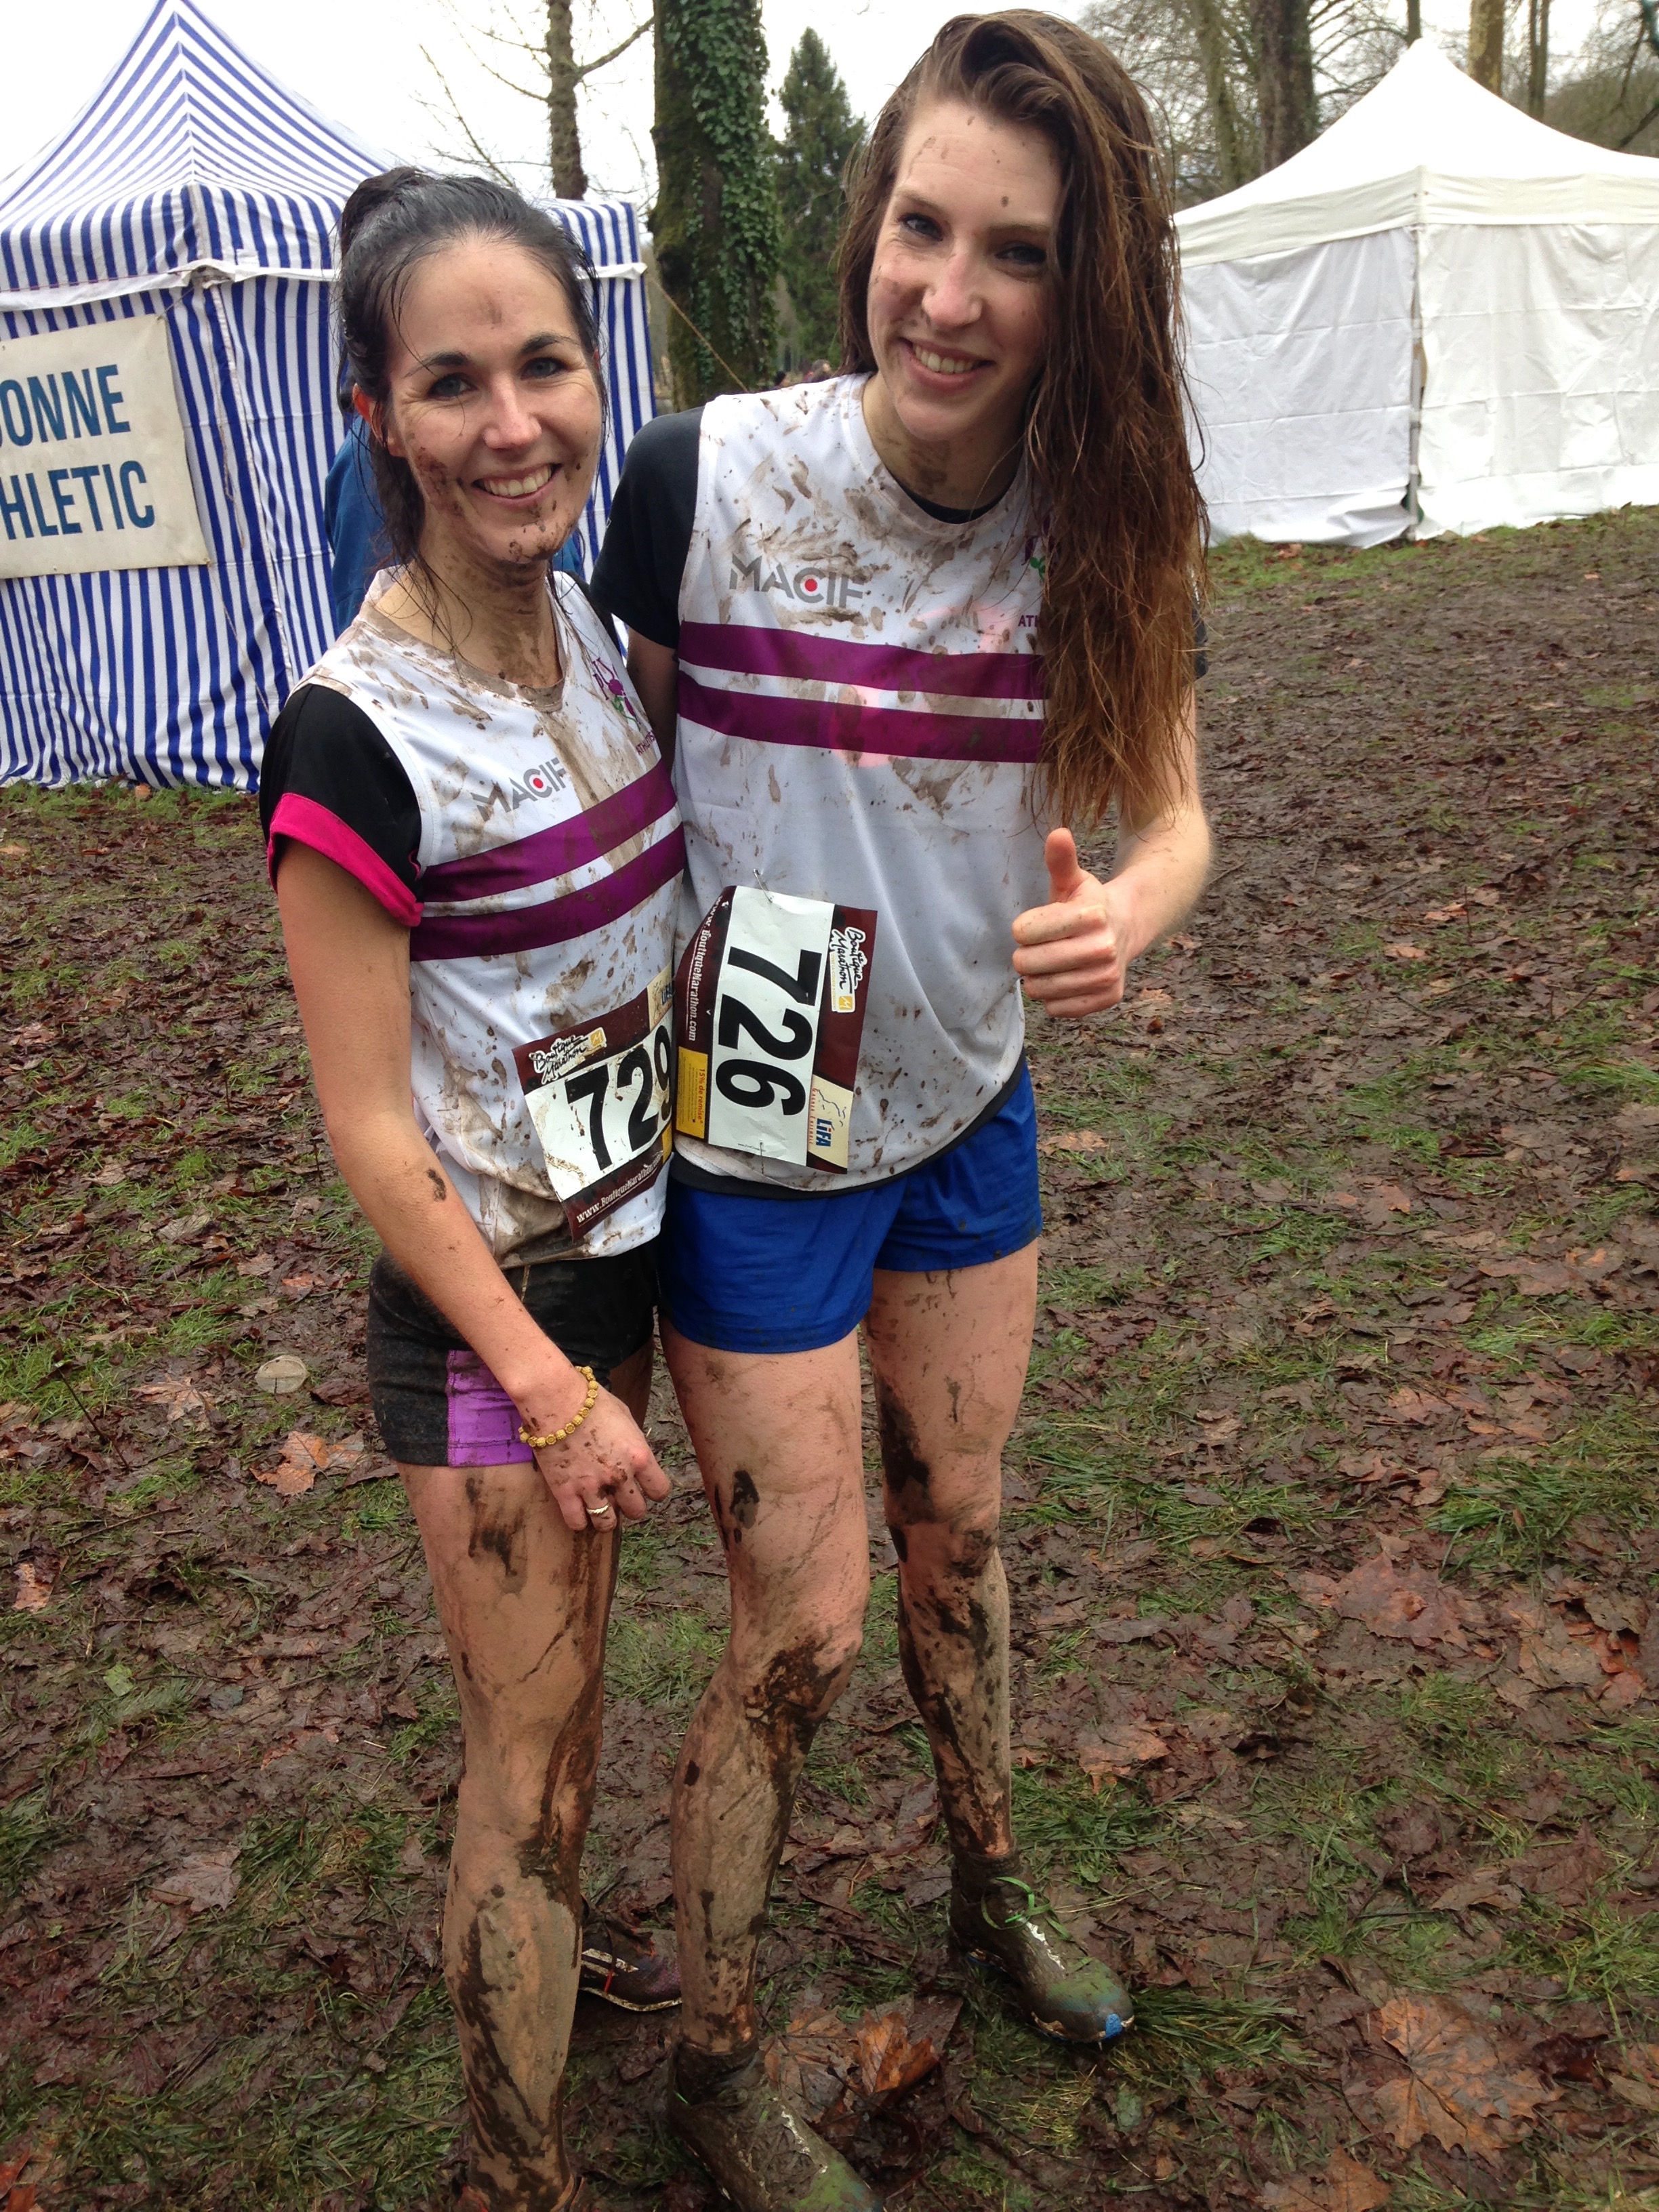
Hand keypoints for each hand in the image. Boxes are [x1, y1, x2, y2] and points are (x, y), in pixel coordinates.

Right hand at [521, 1374, 670, 1533]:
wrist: (555, 1399)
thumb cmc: (591, 1401)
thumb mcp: (626, 1417)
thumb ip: (634, 1442)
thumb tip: (635, 1457)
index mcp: (639, 1456)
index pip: (660, 1490)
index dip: (652, 1491)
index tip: (644, 1489)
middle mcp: (620, 1476)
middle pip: (637, 1511)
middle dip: (629, 1506)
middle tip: (618, 1496)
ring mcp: (591, 1486)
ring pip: (607, 1523)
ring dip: (605, 1517)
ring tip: (598, 1507)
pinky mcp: (565, 1492)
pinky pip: (576, 1523)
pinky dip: (579, 1520)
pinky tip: (578, 1509)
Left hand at [1011, 830, 1131, 1017]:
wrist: (1124, 929)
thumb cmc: (1086, 905)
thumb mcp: (1072, 880)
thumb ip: (1060, 860)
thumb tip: (1058, 833)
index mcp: (1092, 914)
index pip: (1024, 932)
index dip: (1022, 929)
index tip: (1033, 925)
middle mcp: (1104, 947)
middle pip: (1028, 963)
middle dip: (1025, 956)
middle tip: (1039, 947)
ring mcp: (1107, 976)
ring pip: (1039, 989)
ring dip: (1037, 978)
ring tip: (1051, 963)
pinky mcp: (1106, 998)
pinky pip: (1055, 1008)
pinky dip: (1053, 997)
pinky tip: (1065, 979)